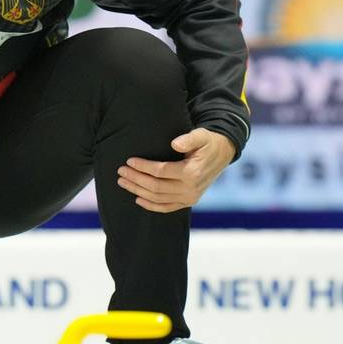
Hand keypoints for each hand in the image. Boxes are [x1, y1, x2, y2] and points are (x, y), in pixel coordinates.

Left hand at [116, 128, 234, 212]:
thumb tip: (175, 144)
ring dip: (138, 191)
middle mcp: (190, 189)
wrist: (222, 154)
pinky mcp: (188, 202)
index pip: (160, 172)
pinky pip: (166, 208)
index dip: (143, 167)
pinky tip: (138, 199)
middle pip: (155, 187)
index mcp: (192, 173)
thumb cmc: (207, 142)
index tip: (129, 161)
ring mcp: (189, 198)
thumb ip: (189, 139)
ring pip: (158, 198)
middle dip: (136, 179)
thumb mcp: (201, 135)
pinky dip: (151, 205)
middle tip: (120, 172)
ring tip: (123, 182)